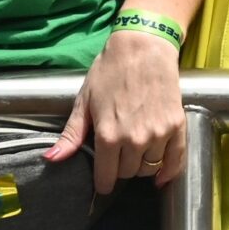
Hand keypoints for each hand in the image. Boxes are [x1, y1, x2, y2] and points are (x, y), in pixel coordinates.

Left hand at [48, 27, 185, 191]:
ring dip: (142, 165)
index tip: (102, 182)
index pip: (106, 177)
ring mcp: (159, 131)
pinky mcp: (177, 123)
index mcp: (108, 135)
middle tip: (118, 157)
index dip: (102, 182)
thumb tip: (52, 160)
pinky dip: (170, 170)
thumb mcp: (85, 102)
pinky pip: (176, 157)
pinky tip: (162, 177)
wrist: (145, 47)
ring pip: (149, 167)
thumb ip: (72, 135)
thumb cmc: (110, 72)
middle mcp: (135, 138)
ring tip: (137, 155)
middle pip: (128, 172)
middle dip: (121, 169)